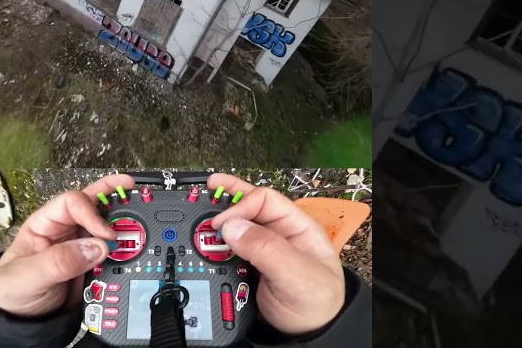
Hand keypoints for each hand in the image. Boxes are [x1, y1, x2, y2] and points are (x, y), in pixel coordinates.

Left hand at [0, 173, 135, 317]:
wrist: (22, 324)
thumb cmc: (11, 293)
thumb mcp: (27, 277)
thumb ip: (58, 262)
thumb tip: (95, 247)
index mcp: (45, 224)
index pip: (72, 204)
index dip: (92, 214)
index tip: (106, 235)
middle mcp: (65, 231)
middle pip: (92, 204)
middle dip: (113, 196)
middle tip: (134, 191)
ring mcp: (80, 248)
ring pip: (105, 225)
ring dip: (123, 222)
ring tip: (142, 218)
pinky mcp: (91, 266)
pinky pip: (112, 252)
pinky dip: (125, 249)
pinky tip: (135, 247)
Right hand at [208, 174, 344, 335]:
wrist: (310, 333)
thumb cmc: (319, 303)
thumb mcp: (297, 275)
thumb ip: (267, 250)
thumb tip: (233, 227)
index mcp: (297, 226)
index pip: (264, 201)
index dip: (240, 207)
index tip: (222, 224)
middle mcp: (280, 234)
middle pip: (249, 206)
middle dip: (227, 198)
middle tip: (207, 188)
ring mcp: (265, 250)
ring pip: (238, 227)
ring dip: (220, 223)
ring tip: (202, 216)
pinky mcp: (252, 267)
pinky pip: (232, 250)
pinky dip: (218, 246)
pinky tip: (209, 244)